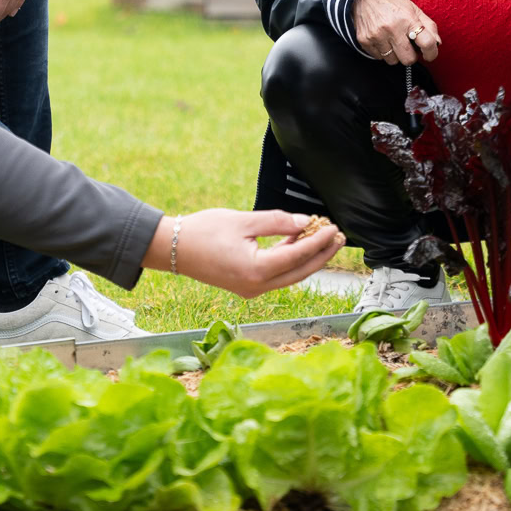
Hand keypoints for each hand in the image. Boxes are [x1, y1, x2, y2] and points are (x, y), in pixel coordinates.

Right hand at [141, 209, 345, 297]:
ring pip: (290, 275)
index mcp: (256, 271)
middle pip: (300, 272)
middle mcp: (257, 286)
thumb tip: (305, 222)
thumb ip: (277, 222)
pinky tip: (299, 243)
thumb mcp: (243, 221)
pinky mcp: (247, 285)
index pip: (297, 257)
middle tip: (339, 237)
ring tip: (325, 238)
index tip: (334, 228)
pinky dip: (290, 260)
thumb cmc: (203, 232)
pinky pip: (277, 275)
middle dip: (322, 254)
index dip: (319, 242)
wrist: (171, 248)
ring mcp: (252, 289)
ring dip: (308, 258)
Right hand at [352, 0, 440, 64]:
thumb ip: (429, 26)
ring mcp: (377, 35)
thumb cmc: (393, 4)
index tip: (430, 55)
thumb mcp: (414, 9)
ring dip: (395, 54)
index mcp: (408, 18)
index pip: (426, 43)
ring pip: (393, 61)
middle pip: (408, 59)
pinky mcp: (364, 40)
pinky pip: (378, 57)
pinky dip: (382, 52)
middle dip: (411, 56)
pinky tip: (382, 40)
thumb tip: (437, 43)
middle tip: (408, 46)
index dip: (431, 53)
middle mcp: (392, 28)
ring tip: (393, 41)